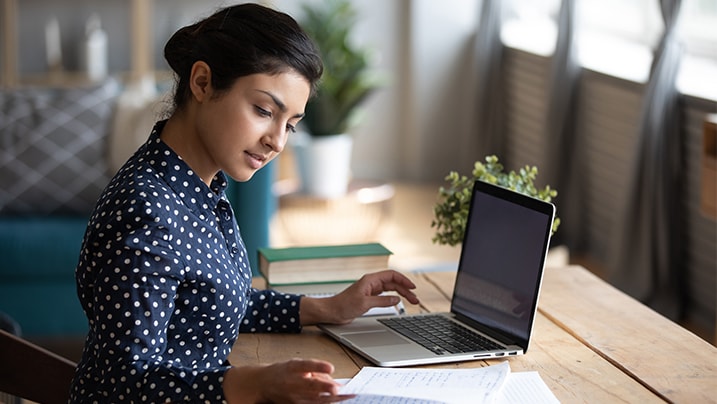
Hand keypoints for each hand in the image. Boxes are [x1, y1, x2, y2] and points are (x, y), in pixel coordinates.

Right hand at [223, 358, 352, 402]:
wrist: (263, 384)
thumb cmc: (283, 372)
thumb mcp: (297, 365)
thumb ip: (316, 370)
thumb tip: (334, 380)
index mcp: (293, 367)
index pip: (306, 365)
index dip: (318, 366)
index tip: (330, 367)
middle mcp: (292, 382)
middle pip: (311, 386)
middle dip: (326, 388)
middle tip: (338, 389)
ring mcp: (293, 396)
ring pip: (314, 399)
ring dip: (331, 399)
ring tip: (347, 397)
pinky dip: (325, 403)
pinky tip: (336, 401)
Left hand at [301, 270, 419, 324]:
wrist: (331, 312)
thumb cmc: (343, 305)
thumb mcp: (365, 304)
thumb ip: (382, 301)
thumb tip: (396, 299)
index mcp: (370, 280)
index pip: (391, 276)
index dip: (403, 280)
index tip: (413, 287)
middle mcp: (371, 283)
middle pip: (393, 283)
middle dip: (405, 289)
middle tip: (415, 299)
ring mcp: (370, 291)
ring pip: (390, 290)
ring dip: (401, 294)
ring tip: (411, 301)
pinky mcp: (369, 298)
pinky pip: (385, 296)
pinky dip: (393, 299)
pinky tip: (399, 303)